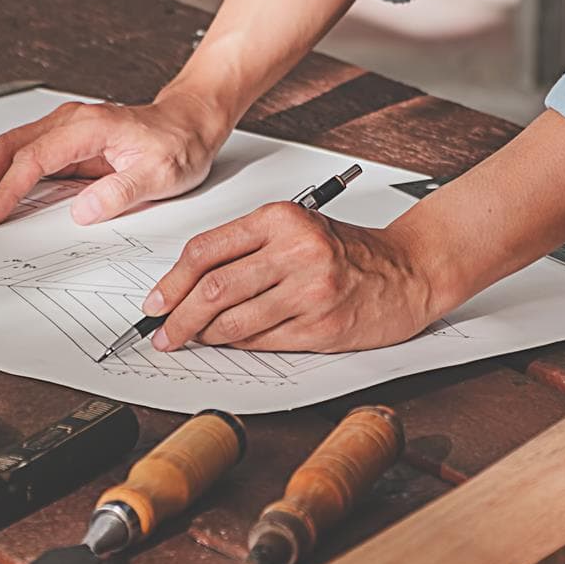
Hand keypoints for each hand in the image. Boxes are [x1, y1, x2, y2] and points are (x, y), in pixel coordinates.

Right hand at [0, 92, 229, 226]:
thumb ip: (122, 191)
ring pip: (5, 149)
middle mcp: (67, 123)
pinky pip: (18, 157)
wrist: (188, 123)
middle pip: (6, 147)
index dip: (9, 189)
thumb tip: (84, 210)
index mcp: (88, 127)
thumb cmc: (177, 145)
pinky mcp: (61, 144)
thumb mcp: (162, 174)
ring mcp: (61, 131)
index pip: (35, 159)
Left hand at [145, 204, 441, 353]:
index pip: (206, 250)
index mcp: (281, 219)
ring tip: (194, 339)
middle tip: (164, 332)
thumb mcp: (295, 229)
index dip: (171, 282)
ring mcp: (310, 290)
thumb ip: (245, 248)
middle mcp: (296, 250)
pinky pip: (263, 341)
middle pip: (213, 289)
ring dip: (205, 336)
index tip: (155, 302)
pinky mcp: (323, 325)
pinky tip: (230, 342)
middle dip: (178, 317)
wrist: (409, 270)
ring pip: (234, 321)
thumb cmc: (348, 250)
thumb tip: (186, 284)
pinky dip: (238, 344)